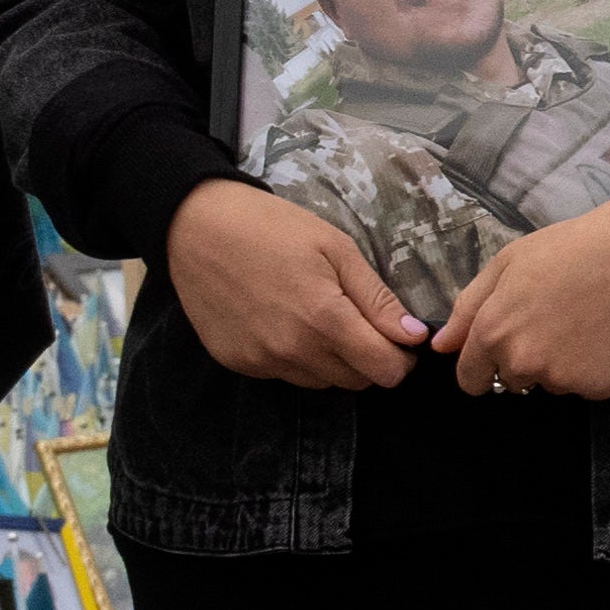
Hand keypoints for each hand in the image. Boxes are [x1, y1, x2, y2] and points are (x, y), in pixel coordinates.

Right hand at [160, 175, 419, 388]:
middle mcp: (293, 351)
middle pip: (356, 381)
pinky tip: (285, 322)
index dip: (401, 359)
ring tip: (319, 318)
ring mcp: (261, 361)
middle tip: (359, 322)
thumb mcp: (336, 249)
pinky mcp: (237, 362)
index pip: (384, 371)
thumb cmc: (272, 228)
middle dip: (369, 359)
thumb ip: (376, 299)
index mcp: (324, 320)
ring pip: (321, 382)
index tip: (399, 339)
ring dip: (333, 361)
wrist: (196, 226)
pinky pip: (284, 375)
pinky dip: (296, 358)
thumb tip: (414, 337)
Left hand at [431, 194, 609, 402]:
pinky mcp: (601, 386)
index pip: (470, 379)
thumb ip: (468, 307)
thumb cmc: (571, 248)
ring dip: (560, 366)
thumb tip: (441, 346)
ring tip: (583, 324)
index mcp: (493, 332)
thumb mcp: (507, 263)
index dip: (482, 365)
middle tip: (552, 323)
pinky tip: (606, 335)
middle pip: (511, 384)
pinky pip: (587, 386)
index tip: (501, 350)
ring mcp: (563, 378)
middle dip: (523, 362)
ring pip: (551, 385)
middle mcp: (523, 363)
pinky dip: (595, 369)